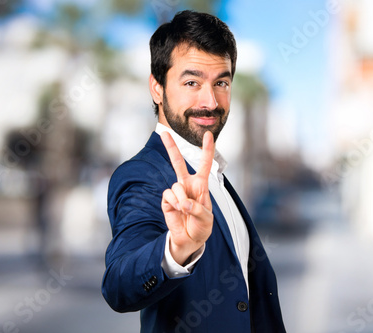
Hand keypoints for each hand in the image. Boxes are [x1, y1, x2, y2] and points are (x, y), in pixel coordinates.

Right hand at [160, 131, 214, 265]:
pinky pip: (168, 195)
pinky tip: (177, 211)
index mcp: (201, 185)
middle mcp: (187, 185)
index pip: (204, 164)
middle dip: (171, 147)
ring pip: (176, 186)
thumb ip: (198, 210)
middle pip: (178, 162)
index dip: (207, 149)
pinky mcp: (166, 200)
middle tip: (164, 133)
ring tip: (186, 210)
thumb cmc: (201, 227)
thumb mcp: (206, 219)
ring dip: (182, 200)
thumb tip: (184, 203)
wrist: (189, 240)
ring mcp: (176, 192)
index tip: (208, 134)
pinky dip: (174, 204)